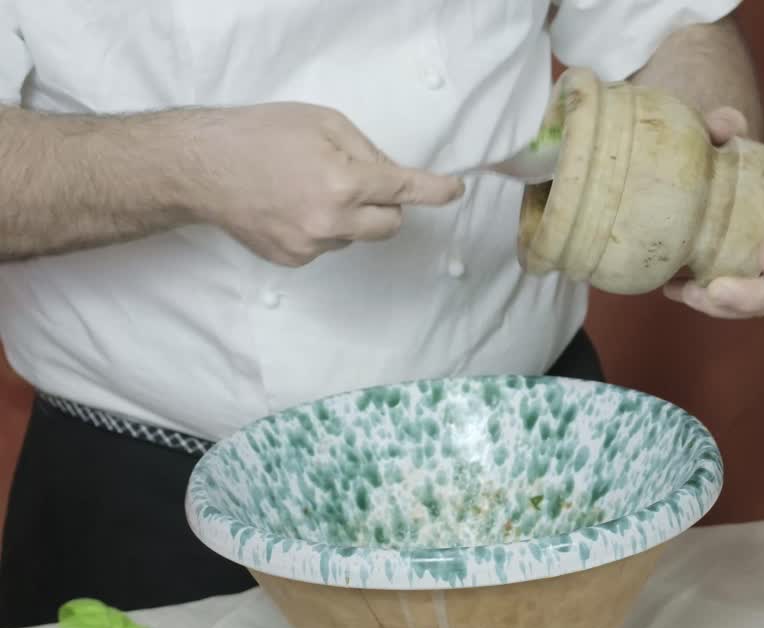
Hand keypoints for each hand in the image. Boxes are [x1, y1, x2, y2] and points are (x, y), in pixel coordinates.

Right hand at [183, 102, 463, 266]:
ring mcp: (310, 246)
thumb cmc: (261, 134)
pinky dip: (324, 229)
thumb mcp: (323, 123)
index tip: (453, 191)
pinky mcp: (293, 260)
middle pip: (390, 226)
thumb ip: (368, 151)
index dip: (435, 191)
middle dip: (388, 206)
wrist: (200, 167)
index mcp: (343, 183)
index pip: (405, 191)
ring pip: (357, 236)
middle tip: (364, 183)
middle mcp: (331, 222)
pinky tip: (294, 206)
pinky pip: (328, 246)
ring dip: (350, 217)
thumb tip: (395, 176)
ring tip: (310, 188)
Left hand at [662, 106, 763, 318]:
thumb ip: (723, 124)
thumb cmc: (730, 165)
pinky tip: (676, 290)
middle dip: (754, 294)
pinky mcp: (758, 289)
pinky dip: (712, 306)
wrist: (723, 188)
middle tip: (713, 293)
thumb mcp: (726, 138)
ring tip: (686, 294)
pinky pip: (743, 308)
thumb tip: (720, 128)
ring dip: (727, 308)